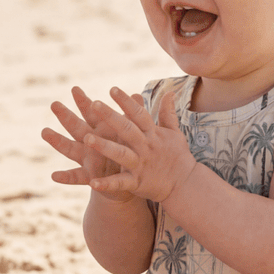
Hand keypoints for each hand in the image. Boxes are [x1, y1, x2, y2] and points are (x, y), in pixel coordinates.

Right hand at [42, 86, 135, 201]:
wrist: (130, 179)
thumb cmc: (129, 151)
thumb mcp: (132, 133)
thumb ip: (132, 115)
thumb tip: (138, 95)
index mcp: (101, 130)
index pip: (91, 113)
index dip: (83, 102)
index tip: (74, 89)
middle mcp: (90, 142)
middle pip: (76, 127)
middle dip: (66, 116)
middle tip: (54, 104)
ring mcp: (87, 159)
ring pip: (70, 149)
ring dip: (57, 141)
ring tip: (45, 132)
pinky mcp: (90, 176)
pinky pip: (76, 177)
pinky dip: (65, 177)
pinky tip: (54, 176)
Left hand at [81, 87, 196, 203]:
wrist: (186, 184)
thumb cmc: (178, 157)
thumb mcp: (174, 133)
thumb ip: (168, 113)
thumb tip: (170, 92)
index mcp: (152, 134)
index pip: (139, 114)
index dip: (126, 102)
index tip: (113, 89)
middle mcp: (145, 147)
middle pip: (127, 129)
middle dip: (111, 116)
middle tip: (94, 103)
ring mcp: (140, 165)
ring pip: (121, 153)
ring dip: (104, 146)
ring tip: (87, 139)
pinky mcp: (137, 183)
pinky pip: (120, 183)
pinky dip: (107, 183)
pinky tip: (92, 182)